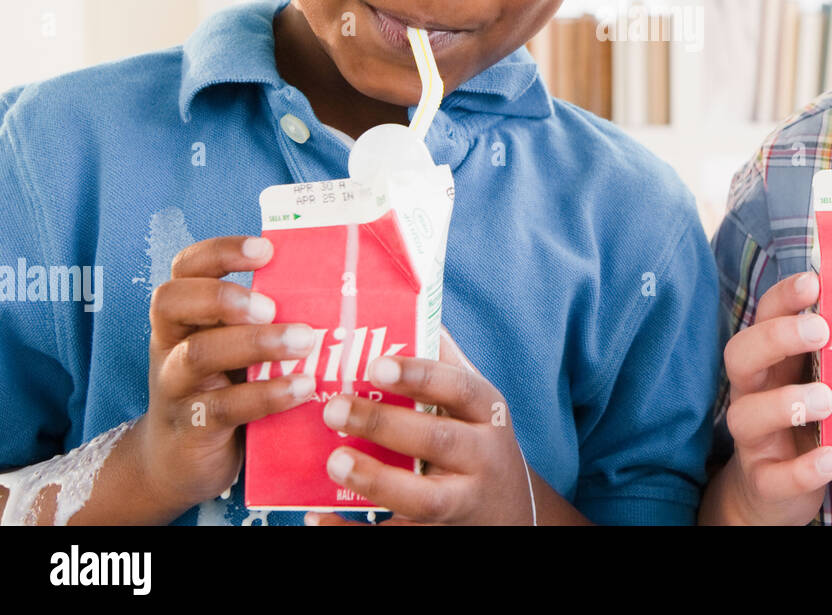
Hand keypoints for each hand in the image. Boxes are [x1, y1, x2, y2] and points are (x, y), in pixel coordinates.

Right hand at [139, 236, 317, 513]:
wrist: (183, 462)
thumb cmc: (226, 388)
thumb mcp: (238, 347)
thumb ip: (268, 318)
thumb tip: (337, 283)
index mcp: (186, 314)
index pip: (186, 267)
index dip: (220, 251)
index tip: (266, 249)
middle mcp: (171, 343)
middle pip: (172, 302)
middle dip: (224, 296)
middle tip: (272, 306)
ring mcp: (174, 386)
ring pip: (198, 354)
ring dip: (256, 343)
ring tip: (305, 341)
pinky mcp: (190, 428)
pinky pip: (221, 408)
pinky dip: (265, 394)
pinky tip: (303, 387)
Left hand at [306, 328, 534, 524]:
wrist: (512, 514)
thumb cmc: (478, 439)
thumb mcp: (474, 399)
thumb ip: (443, 358)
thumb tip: (409, 297)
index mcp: (486, 412)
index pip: (458, 388)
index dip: (419, 375)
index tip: (375, 364)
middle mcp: (481, 457)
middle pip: (438, 442)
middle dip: (385, 426)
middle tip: (333, 407)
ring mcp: (461, 502)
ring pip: (424, 499)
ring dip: (376, 481)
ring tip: (333, 461)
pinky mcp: (436, 535)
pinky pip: (394, 538)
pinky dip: (351, 533)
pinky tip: (315, 517)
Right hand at [699, 271, 831, 525]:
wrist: (778, 492)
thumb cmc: (811, 421)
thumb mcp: (820, 381)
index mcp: (769, 361)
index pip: (764, 317)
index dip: (783, 297)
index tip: (813, 283)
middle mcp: (752, 392)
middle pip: (740, 354)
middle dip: (777, 337)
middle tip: (822, 331)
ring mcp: (753, 438)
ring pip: (746, 415)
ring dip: (787, 403)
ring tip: (827, 400)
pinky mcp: (764, 480)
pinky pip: (774, 476)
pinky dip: (802, 468)